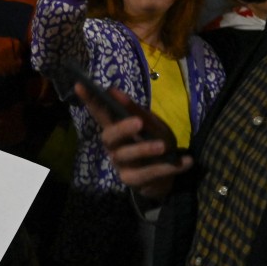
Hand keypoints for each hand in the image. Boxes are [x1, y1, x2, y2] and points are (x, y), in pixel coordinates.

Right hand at [76, 83, 191, 197]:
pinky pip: (147, 174)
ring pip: (126, 156)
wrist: (168, 174)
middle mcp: (114, 147)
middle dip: (121, 129)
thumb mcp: (151, 125)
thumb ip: (136, 111)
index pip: (100, 113)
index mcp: (117, 129)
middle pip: (108, 137)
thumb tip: (113, 90)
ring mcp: (121, 164)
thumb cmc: (155, 143)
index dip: (89, 101)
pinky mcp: (133, 180)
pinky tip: (186, 161)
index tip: (79, 85)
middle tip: (138, 122)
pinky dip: (167, 168)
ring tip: (163, 147)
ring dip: (144, 149)